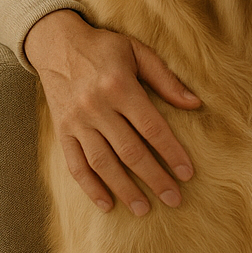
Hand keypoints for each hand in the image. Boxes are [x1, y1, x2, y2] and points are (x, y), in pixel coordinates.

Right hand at [25, 9, 201, 214]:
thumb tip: (196, 104)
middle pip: (130, 151)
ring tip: (144, 209)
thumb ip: (167, 79)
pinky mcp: (62, 131)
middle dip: (154, 178)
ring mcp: (77, 122)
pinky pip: (75, 164)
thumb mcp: (138, 52)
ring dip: (124, 189)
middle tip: (174, 199)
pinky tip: (107, 203)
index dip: (171, 152)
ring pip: (103, 163)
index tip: (188, 173)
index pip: (152, 128)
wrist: (55, 43)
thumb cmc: (104, 47)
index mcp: (120, 87)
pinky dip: (90, 187)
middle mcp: (97, 108)